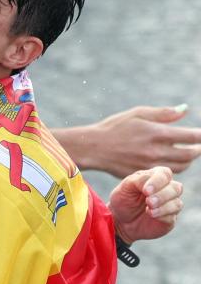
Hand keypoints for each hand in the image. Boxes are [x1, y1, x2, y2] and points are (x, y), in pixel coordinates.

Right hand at [74, 106, 200, 176]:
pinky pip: (166, 173)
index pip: (191, 137)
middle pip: (190, 154)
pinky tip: (171, 161)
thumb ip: (163, 113)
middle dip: (198, 149)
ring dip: (188, 160)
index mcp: (157, 133)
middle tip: (197, 145)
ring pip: (181, 166)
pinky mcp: (144, 173)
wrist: (93, 147)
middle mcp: (156, 151)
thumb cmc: (114, 127)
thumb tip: (185, 110)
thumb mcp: (137, 114)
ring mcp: (150, 164)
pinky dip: (174, 168)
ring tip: (186, 153)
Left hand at [109, 166, 183, 243]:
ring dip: (164, 207)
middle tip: (148, 201)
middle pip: (176, 188)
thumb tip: (150, 184)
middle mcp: (166, 189)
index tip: (146, 191)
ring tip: (149, 209)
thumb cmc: (123, 199)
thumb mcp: (125, 187)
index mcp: (155, 177)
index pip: (165, 174)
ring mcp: (169, 205)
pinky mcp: (169, 219)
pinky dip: (162, 216)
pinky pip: (172, 217)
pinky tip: (151, 215)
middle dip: (162, 195)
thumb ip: (138, 180)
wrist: (119, 220)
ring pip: (177, 203)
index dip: (158, 181)